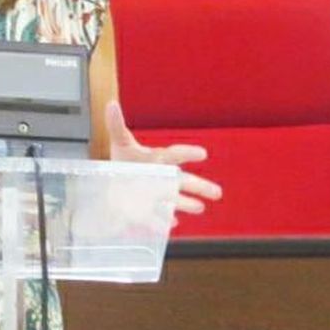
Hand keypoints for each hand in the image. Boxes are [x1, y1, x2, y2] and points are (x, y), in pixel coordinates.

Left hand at [104, 100, 222, 215]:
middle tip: (217, 192)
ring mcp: (157, 197)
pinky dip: (162, 221)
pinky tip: (170, 224)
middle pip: (183, 182)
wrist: (115, 182)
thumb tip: (111, 104)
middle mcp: (163, 179)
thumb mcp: (120, 143)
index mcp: (159, 160)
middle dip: (200, 187)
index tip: (202, 154)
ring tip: (200, 208)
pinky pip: (156, 218)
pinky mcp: (147, 212)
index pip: (175, 155)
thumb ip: (116, 125)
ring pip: (174, 201)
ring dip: (186, 204)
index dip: (188, 153)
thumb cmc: (125, 161)